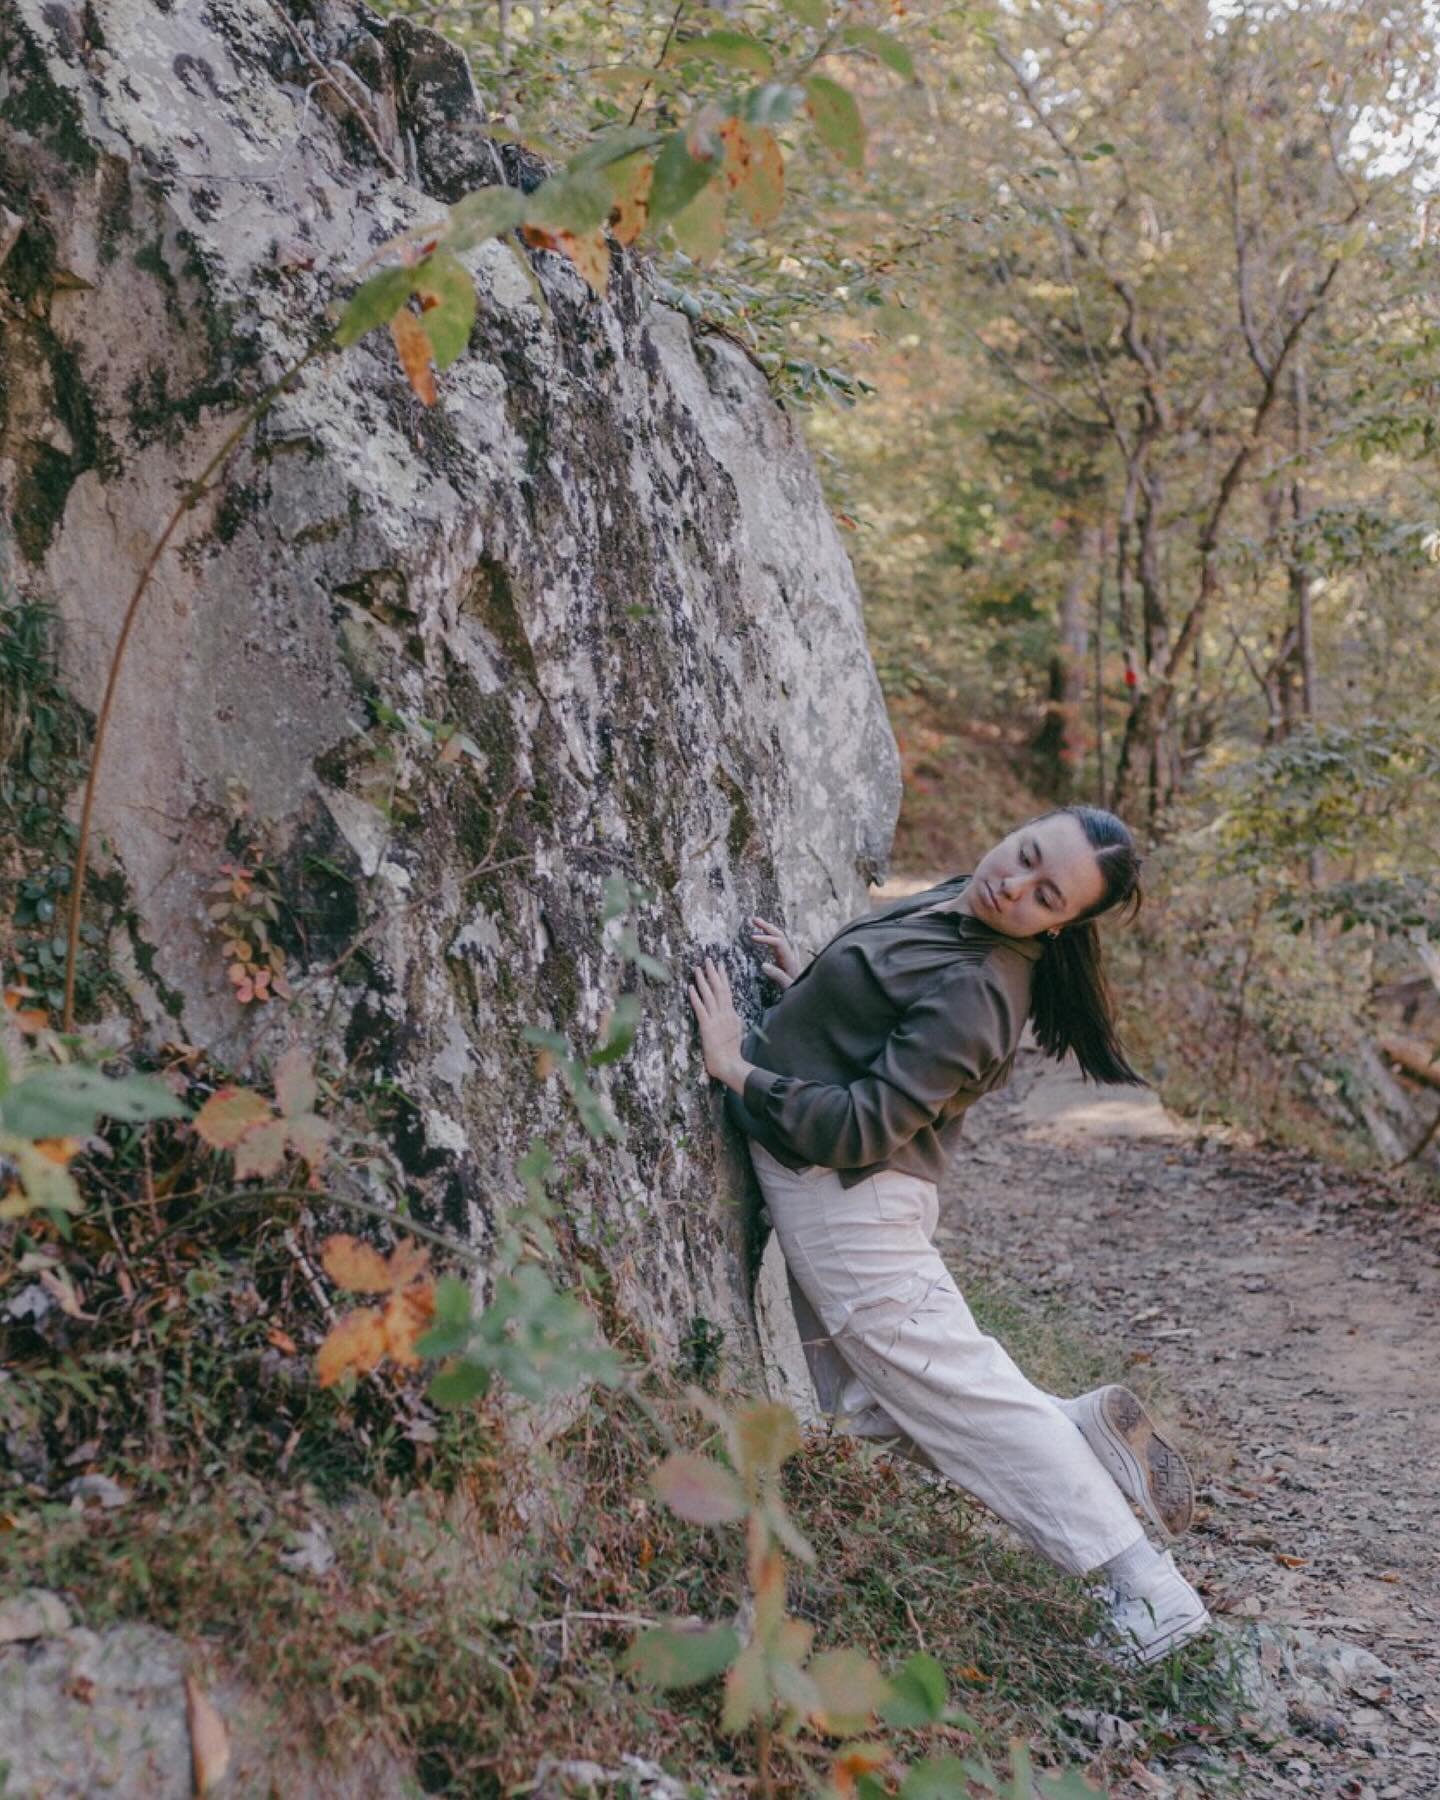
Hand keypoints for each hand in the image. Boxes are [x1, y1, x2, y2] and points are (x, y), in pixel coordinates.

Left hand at [688, 956, 746, 1083]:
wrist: (731, 1065)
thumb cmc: (732, 1053)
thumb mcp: (736, 1032)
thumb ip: (733, 1020)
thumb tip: (731, 1012)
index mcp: (732, 1015)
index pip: (727, 991)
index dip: (723, 977)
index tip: (720, 966)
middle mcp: (725, 1014)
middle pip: (719, 988)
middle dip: (713, 973)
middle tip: (708, 959)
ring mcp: (716, 1020)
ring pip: (709, 995)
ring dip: (703, 981)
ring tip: (697, 968)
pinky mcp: (707, 1027)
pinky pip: (700, 1009)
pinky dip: (695, 997)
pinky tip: (690, 988)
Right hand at [750, 914, 801, 989]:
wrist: (809, 997)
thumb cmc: (799, 992)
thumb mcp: (788, 986)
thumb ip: (778, 976)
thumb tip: (763, 964)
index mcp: (790, 960)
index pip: (778, 942)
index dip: (765, 938)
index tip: (752, 937)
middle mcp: (789, 955)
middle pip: (779, 935)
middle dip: (767, 926)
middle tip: (753, 919)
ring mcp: (787, 957)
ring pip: (779, 937)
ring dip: (768, 928)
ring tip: (755, 922)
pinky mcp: (785, 960)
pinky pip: (777, 944)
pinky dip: (770, 936)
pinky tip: (763, 934)